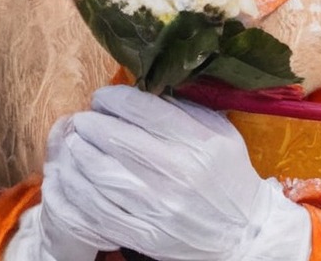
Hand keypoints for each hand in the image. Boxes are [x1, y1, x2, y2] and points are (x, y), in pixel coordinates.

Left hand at [41, 85, 308, 260]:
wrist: (245, 235)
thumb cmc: (228, 174)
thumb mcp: (218, 131)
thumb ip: (182, 106)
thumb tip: (142, 84)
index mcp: (196, 142)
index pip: (139, 108)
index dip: (110, 98)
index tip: (101, 98)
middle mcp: (178, 173)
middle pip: (114, 137)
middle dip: (89, 123)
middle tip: (83, 119)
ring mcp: (161, 207)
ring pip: (101, 173)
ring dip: (80, 152)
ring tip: (75, 143)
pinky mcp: (148, 235)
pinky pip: (100, 210)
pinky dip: (80, 189)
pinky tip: (76, 176)